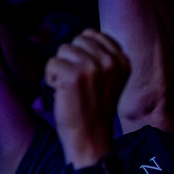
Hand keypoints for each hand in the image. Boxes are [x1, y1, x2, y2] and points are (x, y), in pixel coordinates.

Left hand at [44, 29, 130, 165]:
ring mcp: (93, 67)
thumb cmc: (94, 110)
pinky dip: (51, 79)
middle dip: (70, 60)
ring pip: (62, 50)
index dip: (80, 53)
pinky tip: (63, 93)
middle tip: (77, 84)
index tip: (86, 76)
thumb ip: (102, 57)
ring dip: (60, 69)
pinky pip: (51, 63)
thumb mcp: (109, 79)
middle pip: (76, 40)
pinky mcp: (74, 74)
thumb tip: (84, 35)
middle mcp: (111, 61)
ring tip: (71, 89)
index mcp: (123, 60)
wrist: (91, 139)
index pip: (92, 34)